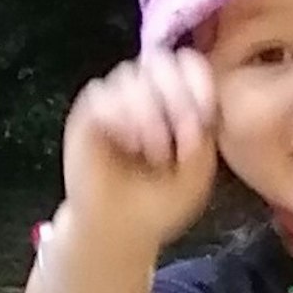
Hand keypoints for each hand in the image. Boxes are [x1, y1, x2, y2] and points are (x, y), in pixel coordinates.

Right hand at [60, 51, 218, 251]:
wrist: (120, 231)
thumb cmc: (160, 202)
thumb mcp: (197, 176)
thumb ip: (204, 141)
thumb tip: (197, 115)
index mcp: (176, 101)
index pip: (188, 64)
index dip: (198, 80)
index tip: (207, 114)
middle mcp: (143, 95)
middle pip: (159, 62)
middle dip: (176, 94)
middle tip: (184, 132)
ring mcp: (113, 102)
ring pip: (129, 76)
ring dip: (147, 111)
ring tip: (154, 151)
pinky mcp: (86, 117)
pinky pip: (99, 94)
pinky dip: (119, 116)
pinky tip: (130, 144)